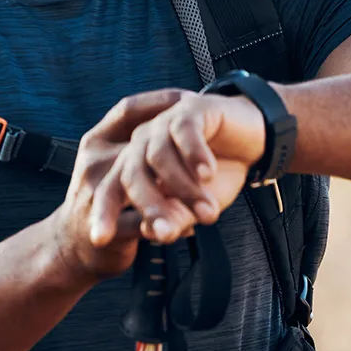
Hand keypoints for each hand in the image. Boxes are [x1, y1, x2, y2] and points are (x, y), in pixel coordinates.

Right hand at [52, 90, 235, 281]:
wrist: (69, 243)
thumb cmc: (103, 194)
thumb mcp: (110, 160)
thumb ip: (137, 142)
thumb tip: (179, 111)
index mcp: (96, 141)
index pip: (127, 110)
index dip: (160, 102)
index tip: (192, 99)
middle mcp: (93, 163)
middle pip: (140, 148)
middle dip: (180, 153)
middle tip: (212, 151)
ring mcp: (95, 195)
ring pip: (143, 189)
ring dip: (178, 196)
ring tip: (208, 205)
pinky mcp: (103, 230)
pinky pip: (143, 226)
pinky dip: (169, 226)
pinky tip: (189, 229)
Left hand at [89, 90, 265, 248]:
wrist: (252, 138)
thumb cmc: (217, 175)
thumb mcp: (195, 205)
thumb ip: (175, 217)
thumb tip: (152, 232)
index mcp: (135, 165)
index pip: (111, 190)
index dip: (104, 214)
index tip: (99, 241)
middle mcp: (142, 142)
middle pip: (130, 173)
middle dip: (147, 205)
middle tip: (165, 235)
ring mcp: (163, 123)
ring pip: (158, 156)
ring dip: (184, 188)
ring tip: (209, 214)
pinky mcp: (190, 109)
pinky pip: (184, 131)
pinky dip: (194, 154)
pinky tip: (208, 174)